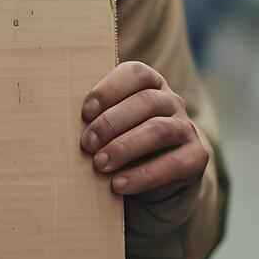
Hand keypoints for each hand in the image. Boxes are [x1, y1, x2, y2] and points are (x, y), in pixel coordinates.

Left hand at [79, 61, 207, 201]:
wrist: (155, 173)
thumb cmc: (121, 139)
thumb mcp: (109, 125)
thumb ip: (95, 118)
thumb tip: (62, 126)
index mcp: (150, 84)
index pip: (136, 74)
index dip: (109, 89)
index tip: (85, 112)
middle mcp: (171, 101)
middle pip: (145, 102)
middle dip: (111, 123)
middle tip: (87, 144)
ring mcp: (186, 127)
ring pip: (158, 130)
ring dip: (125, 148)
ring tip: (100, 165)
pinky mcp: (196, 156)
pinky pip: (173, 164)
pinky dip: (143, 176)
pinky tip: (119, 185)